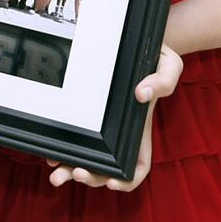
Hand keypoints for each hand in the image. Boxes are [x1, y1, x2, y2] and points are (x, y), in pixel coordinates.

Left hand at [47, 44, 182, 191]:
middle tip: (76, 174)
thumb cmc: (155, 56)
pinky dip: (62, 150)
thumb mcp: (169, 64)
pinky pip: (74, 139)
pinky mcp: (85, 113)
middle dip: (91, 177)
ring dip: (71, 170)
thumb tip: (142, 94)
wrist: (133, 39)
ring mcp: (102, 126)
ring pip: (87, 158)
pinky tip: (51, 154)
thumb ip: (163, 80)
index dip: (127, 180)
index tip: (112, 182)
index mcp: (140, 129)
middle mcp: (119, 133)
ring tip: (56, 175)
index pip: (138, 165)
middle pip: (107, 169)